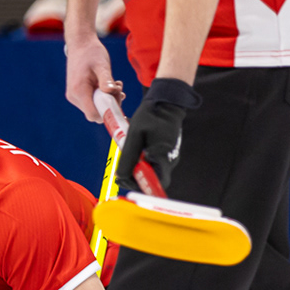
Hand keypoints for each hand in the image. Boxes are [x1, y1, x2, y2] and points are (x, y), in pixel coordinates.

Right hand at [64, 36, 119, 120]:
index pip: (93, 115)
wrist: (80, 44)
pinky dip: (103, 97)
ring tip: (115, 84)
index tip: (119, 101)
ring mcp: (74, 96)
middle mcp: (74, 96)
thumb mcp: (102, 66)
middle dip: (110, 103)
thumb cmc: (91, 53)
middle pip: (96, 112)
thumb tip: (112, 93)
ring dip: (108, 99)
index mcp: (79, 91)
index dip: (108, 113)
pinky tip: (109, 86)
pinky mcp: (77, 94)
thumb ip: (106, 81)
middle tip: (119, 89)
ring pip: (95, 108)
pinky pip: (92, 102)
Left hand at [115, 77, 199, 192]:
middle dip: (135, 180)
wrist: (165, 103)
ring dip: (137, 171)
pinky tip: (133, 155)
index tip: (123, 179)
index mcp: (164, 157)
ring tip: (124, 162)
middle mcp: (170, 161)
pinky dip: (142, 164)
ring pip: (152, 173)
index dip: (139, 186)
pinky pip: (154, 165)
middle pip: (153, 181)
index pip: (156, 184)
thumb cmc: (150, 116)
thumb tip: (121, 176)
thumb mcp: (134, 135)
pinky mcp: (166, 153)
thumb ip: (128, 157)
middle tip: (119, 174)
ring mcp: (169, 157)